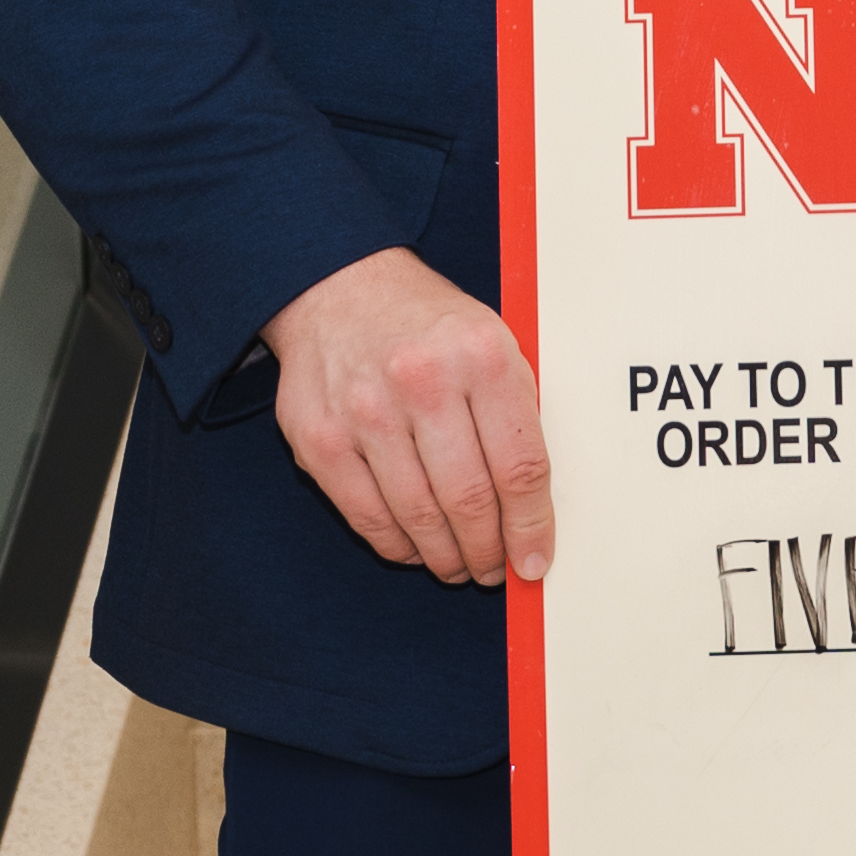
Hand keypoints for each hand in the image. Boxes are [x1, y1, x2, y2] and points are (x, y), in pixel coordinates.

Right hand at [266, 248, 552, 586]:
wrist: (342, 288)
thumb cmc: (430, 326)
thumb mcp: (494, 343)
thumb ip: (516, 413)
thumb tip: (535, 505)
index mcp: (483, 357)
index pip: (520, 467)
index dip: (531, 527)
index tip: (535, 559)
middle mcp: (423, 382)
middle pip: (469, 500)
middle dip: (487, 551)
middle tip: (494, 568)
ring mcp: (365, 411)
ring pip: (417, 516)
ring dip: (444, 557)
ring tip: (459, 565)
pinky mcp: (320, 437)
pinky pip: (366, 515)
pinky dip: (396, 544)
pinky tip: (415, 547)